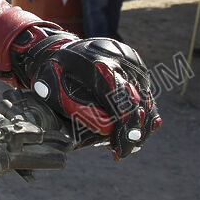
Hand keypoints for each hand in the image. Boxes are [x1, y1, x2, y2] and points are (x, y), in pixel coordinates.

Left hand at [11, 32, 160, 158]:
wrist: (61, 48)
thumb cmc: (53, 72)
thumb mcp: (53, 90)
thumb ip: (78, 109)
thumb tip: (108, 129)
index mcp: (99, 63)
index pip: (122, 99)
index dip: (124, 127)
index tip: (120, 149)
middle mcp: (122, 61)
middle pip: (139, 103)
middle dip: (132, 132)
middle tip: (122, 152)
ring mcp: (133, 64)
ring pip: (147, 102)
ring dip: (139, 127)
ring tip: (125, 146)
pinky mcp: (138, 69)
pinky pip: (147, 97)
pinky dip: (142, 116)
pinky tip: (130, 132)